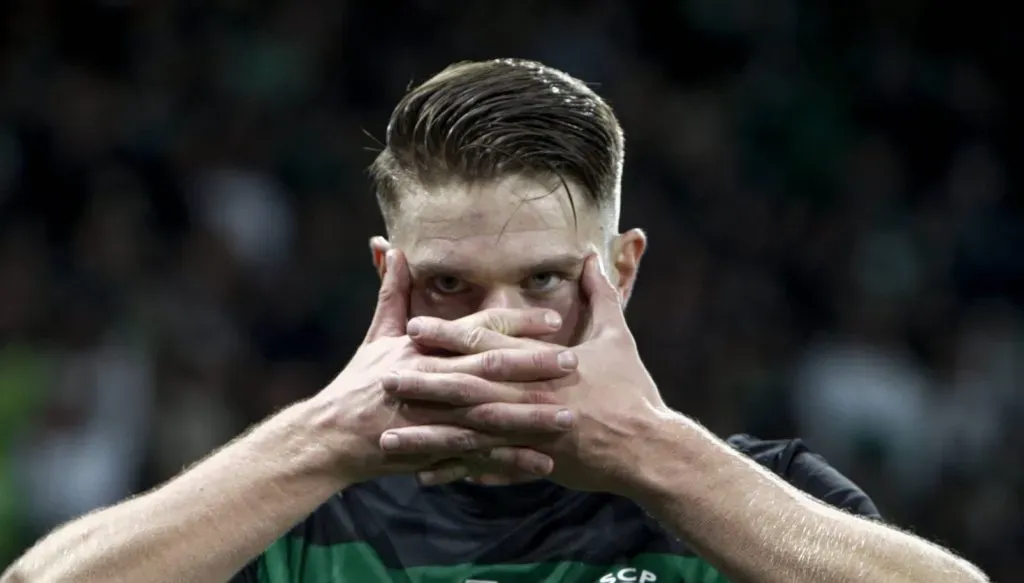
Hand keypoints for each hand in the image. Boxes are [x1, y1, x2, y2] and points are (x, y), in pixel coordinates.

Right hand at [315, 250, 579, 484]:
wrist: (330, 435)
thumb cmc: (358, 382)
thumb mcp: (376, 334)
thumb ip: (391, 291)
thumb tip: (392, 246)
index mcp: (422, 346)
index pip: (476, 329)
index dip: (516, 324)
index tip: (554, 321)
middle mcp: (430, 377)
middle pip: (489, 369)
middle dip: (533, 365)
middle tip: (573, 362)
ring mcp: (431, 415)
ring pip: (490, 414)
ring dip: (530, 416)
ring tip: (569, 415)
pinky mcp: (432, 448)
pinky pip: (478, 455)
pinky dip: (510, 460)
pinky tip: (544, 461)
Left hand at [383, 254, 666, 493]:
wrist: (650, 451)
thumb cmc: (634, 391)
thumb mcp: (618, 336)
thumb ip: (600, 295)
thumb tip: (591, 256)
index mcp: (545, 366)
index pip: (487, 346)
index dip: (448, 335)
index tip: (413, 327)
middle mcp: (531, 400)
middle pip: (467, 390)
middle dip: (424, 384)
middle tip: (384, 377)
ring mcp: (530, 437)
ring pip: (469, 436)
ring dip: (428, 435)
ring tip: (390, 437)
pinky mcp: (534, 465)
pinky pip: (488, 469)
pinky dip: (457, 471)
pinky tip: (425, 475)